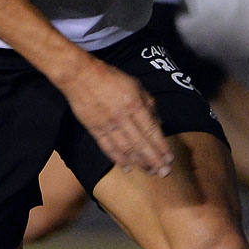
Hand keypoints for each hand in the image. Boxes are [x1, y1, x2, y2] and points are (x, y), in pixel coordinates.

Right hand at [57, 54, 171, 175]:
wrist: (80, 75)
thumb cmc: (110, 77)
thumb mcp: (134, 84)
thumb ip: (148, 103)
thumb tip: (159, 123)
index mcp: (134, 103)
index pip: (151, 130)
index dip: (161, 146)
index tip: (169, 158)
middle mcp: (122, 116)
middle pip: (140, 143)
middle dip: (154, 160)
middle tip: (164, 173)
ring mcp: (107, 124)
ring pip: (125, 148)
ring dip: (139, 162)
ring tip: (150, 172)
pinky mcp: (94, 128)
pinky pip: (108, 147)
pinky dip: (118, 159)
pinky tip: (127, 167)